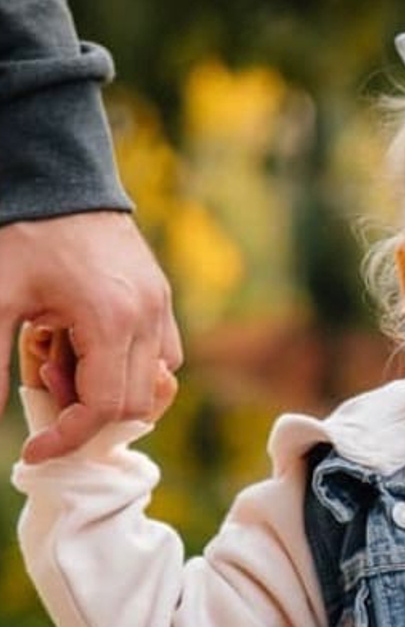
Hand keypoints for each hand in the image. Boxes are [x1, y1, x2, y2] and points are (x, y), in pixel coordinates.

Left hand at [0, 211, 182, 461]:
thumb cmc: (21, 232)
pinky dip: (126, 367)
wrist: (57, 176)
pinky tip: (84, 342)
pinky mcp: (161, 298)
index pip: (106, 408)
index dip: (70, 439)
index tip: (34, 450)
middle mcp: (149, 318)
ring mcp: (161, 307)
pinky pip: (160, 355)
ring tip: (61, 358)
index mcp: (112, 320)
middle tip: (41, 383)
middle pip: (136, 405)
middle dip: (87, 415)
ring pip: (155, 384)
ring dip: (110, 390)